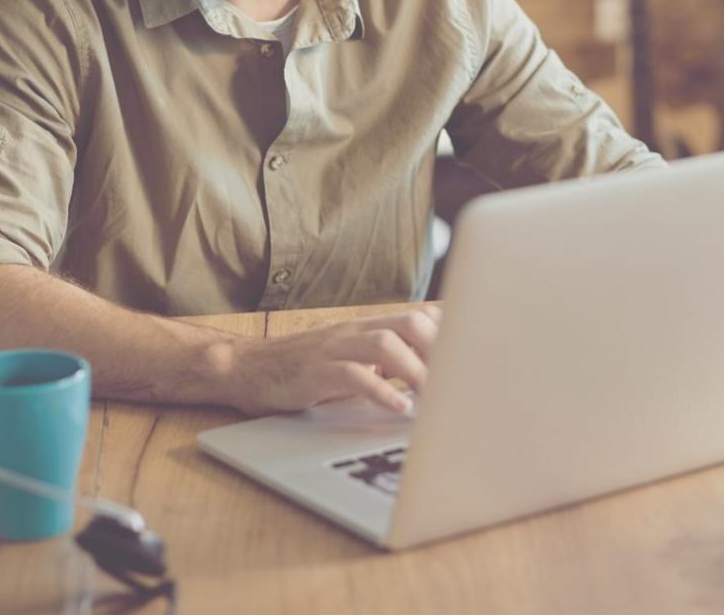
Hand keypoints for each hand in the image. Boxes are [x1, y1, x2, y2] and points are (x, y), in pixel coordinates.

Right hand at [224, 305, 442, 416]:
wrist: (245, 368)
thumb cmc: (302, 369)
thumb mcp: (351, 359)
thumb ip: (387, 361)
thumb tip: (433, 372)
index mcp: (368, 327)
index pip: (421, 316)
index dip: (453, 334)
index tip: (477, 362)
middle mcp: (355, 331)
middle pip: (411, 323)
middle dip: (442, 351)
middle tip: (461, 384)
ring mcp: (334, 348)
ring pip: (386, 344)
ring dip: (417, 371)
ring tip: (436, 399)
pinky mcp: (315, 371)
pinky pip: (353, 375)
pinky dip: (381, 390)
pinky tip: (399, 408)